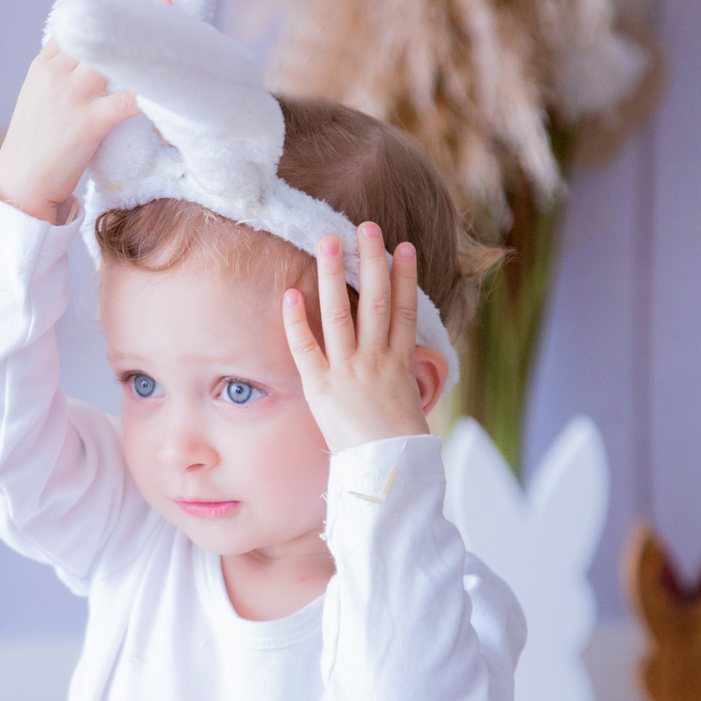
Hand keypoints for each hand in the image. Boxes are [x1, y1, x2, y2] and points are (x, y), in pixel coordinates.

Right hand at [0, 0, 168, 223]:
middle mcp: (55, 75)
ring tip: (171, 24)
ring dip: (143, 39)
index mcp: (44, 65)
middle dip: (129, 8)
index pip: (76, 21)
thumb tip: (94, 60)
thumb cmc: (36, 145)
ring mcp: (70, 98)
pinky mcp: (86, 124)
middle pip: (96, 31)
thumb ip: (62, 76)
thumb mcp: (40, 100)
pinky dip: (148, 89)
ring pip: (110, 57)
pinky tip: (169, 80)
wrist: (20, 184)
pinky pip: (124, 101)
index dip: (107, 0)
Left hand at [281, 224, 447, 452]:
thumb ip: (404, 378)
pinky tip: (291, 293)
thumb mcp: (410, 405)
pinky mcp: (322, 388)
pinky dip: (297, 321)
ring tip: (329, 240)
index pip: (405, 310)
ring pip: (343, 313)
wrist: (389, 473)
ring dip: (335, 274)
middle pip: (377, 301)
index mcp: (402, 364)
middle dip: (372, 261)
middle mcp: (377, 361)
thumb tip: (403, 364)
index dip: (405, 277)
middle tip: (366, 227)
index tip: (403, 247)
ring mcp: (349, 372)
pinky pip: (307, 348)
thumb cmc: (400, 448)